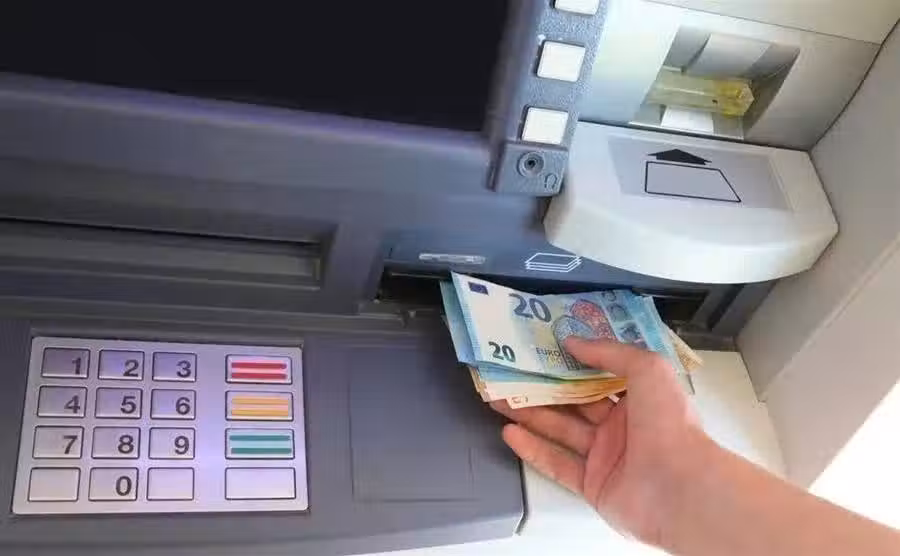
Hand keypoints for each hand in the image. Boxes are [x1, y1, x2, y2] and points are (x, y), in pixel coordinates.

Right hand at [491, 337, 713, 545]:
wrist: (678, 488)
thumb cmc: (670, 424)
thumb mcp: (648, 368)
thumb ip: (609, 352)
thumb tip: (574, 341)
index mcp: (640, 398)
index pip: (599, 375)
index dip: (572, 362)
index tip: (543, 348)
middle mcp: (622, 426)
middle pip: (574, 402)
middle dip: (543, 387)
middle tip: (512, 374)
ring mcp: (606, 456)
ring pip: (561, 430)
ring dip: (530, 414)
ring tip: (500, 399)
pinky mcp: (592, 484)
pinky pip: (557, 463)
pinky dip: (533, 449)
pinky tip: (511, 433)